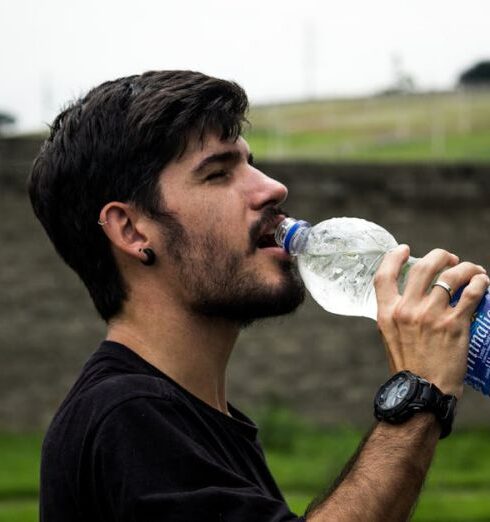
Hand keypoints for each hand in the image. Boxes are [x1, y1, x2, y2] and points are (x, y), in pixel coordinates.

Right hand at [374, 245, 488, 397]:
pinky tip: (483, 282)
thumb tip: (409, 302)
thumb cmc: (408, 368)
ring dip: (466, 268)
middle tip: (450, 260)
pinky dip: (480, 283)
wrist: (422, 393)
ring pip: (451, 276)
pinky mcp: (455, 324)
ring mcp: (431, 315)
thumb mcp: (390, 338)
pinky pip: (471, 293)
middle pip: (423, 267)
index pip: (383, 276)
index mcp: (387, 313)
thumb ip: (396, 316)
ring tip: (473, 271)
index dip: (393, 257)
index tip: (404, 249)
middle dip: (440, 256)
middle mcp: (407, 310)